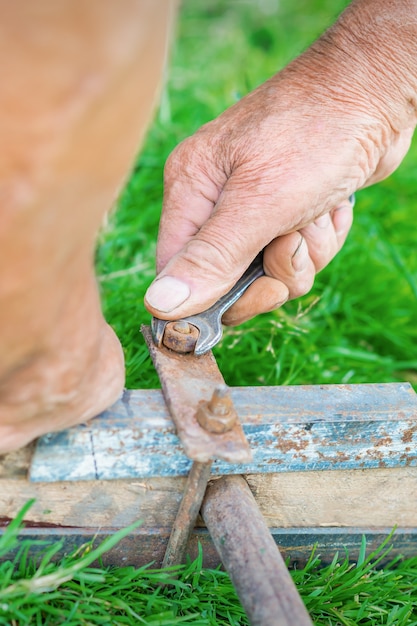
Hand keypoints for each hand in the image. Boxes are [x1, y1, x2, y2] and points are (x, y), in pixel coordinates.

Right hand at [145, 0, 415, 323]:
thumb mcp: (260, 201)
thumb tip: (159, 305)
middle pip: (229, 280)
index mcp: (191, 190)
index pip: (178, 271)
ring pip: (271, 271)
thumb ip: (211, 257)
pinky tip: (332, 205)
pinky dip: (322, 238)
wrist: (376, 91)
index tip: (257, 292)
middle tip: (292, 244)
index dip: (215, 297)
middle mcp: (216, 201)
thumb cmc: (314, 133)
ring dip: (306, 253)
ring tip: (317, 212)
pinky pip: (299, 254)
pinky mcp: (288, 209)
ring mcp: (254, 206)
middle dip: (273, 272)